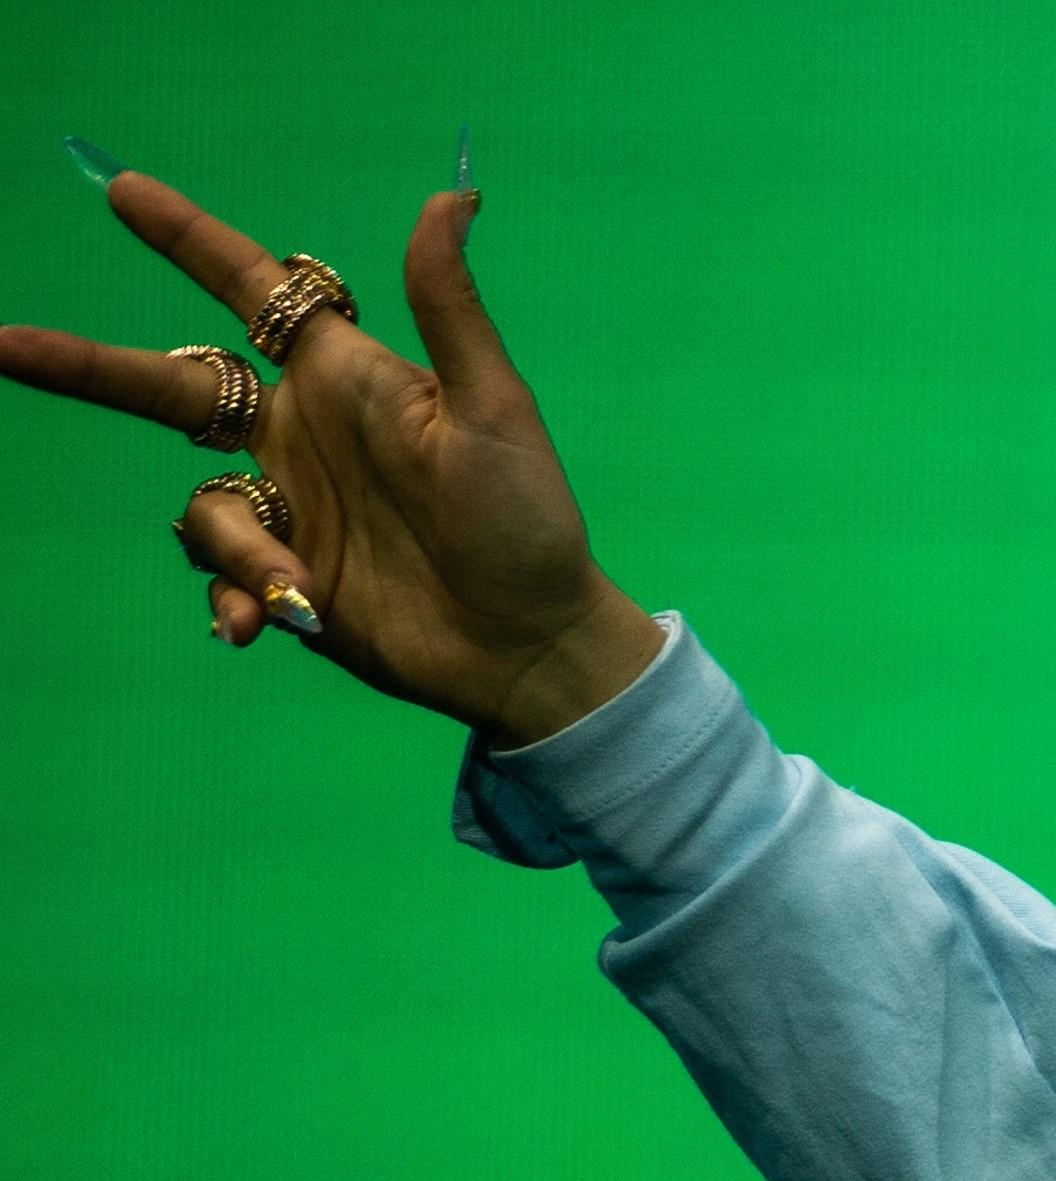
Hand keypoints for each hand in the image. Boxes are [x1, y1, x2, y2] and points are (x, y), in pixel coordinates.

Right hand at [4, 160, 661, 745]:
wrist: (534, 645)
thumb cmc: (529, 520)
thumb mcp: (494, 410)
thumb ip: (451, 309)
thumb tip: (451, 196)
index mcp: (343, 378)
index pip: (252, 289)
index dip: (188, 240)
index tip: (122, 192)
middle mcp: (301, 435)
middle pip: (168, 384)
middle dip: (87, 366)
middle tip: (3, 344)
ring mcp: (288, 507)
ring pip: (199, 506)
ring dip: (237, 548)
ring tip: (302, 588)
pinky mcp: (287, 576)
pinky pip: (223, 576)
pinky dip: (239, 596)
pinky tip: (272, 622)